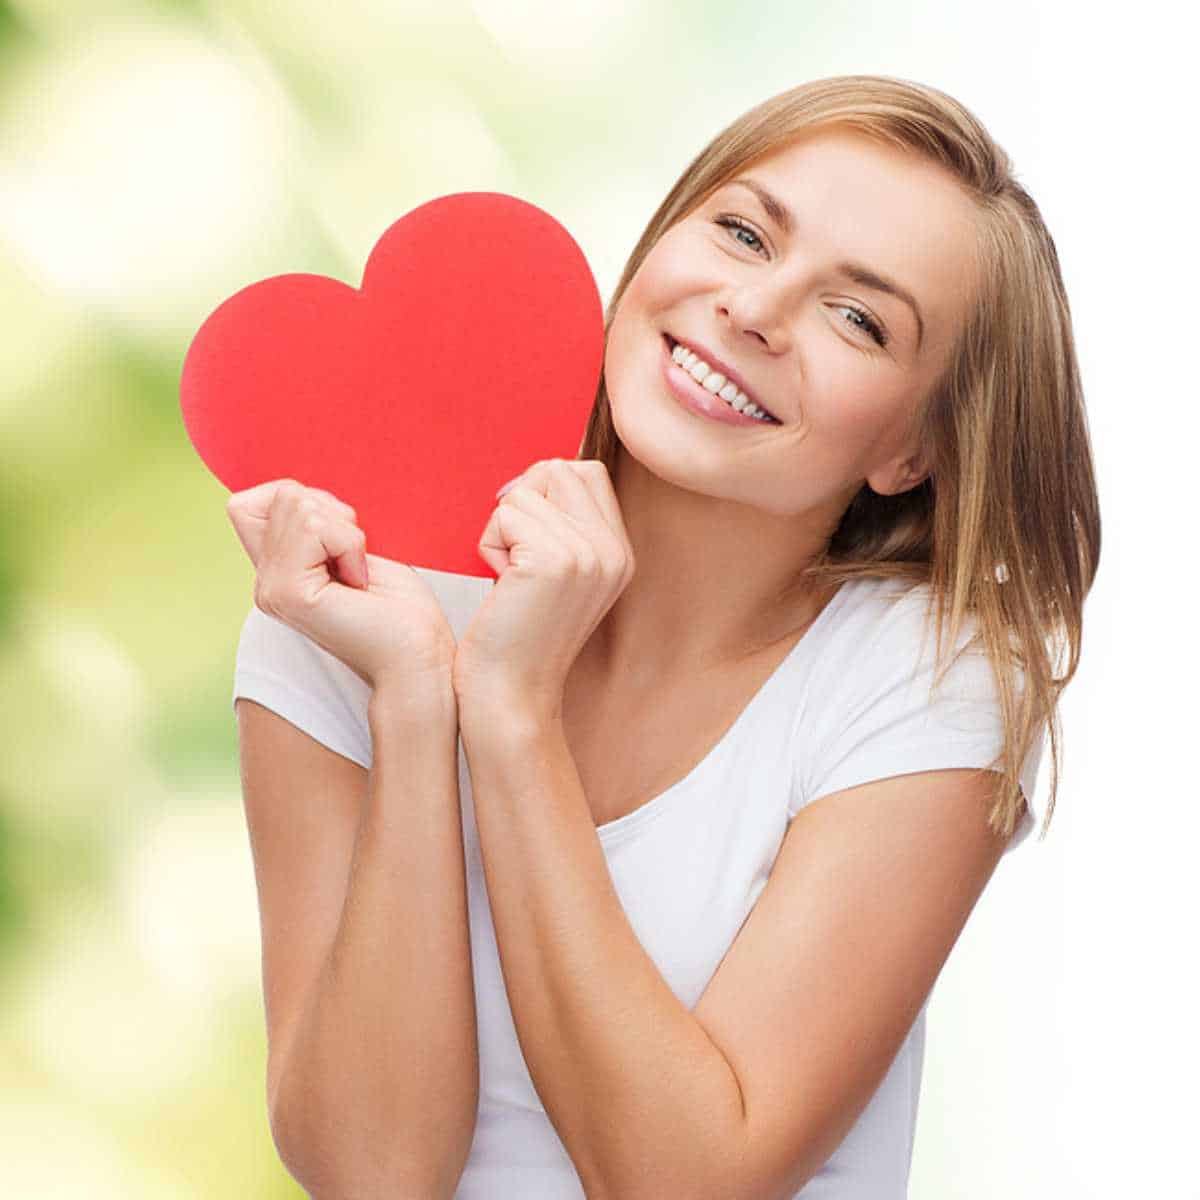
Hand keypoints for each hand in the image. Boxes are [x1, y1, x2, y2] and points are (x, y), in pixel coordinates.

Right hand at [227, 479, 456, 691]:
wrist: (419, 658)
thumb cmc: (402, 609)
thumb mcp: (352, 551)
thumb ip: (313, 528)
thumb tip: (297, 491)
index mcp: (277, 573)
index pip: (246, 504)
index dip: (299, 500)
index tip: (341, 538)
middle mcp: (265, 583)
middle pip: (281, 495)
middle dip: (333, 514)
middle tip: (357, 561)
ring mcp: (271, 590)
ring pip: (297, 504)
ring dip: (345, 531)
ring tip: (359, 573)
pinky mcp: (288, 593)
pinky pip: (313, 527)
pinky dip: (348, 543)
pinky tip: (359, 580)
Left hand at [453, 459, 634, 721]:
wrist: (510, 695)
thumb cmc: (518, 636)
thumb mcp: (559, 576)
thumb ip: (566, 526)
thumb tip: (540, 472)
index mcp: (621, 553)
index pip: (587, 472)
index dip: (544, 489)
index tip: (524, 534)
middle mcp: (614, 551)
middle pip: (559, 469)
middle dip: (523, 501)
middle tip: (514, 556)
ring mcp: (589, 555)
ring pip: (527, 490)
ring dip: (502, 528)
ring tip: (509, 577)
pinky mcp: (553, 561)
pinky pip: (507, 514)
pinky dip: (489, 544)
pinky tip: (500, 584)